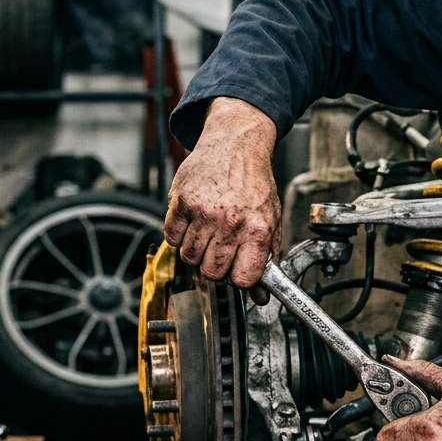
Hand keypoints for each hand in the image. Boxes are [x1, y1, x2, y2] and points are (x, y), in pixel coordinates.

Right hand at [164, 97, 280, 287]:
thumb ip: (266, 257)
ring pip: (188, 258)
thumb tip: (260, 296)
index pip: (242, 279)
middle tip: (220, 248)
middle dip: (215, 265)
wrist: (235, 144)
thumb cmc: (253, 183)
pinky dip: (179, 235)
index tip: (237, 270)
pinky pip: (171, 237)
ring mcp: (203, 212)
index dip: (237, 279)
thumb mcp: (270, 219)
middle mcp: (230, 222)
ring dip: (196, 251)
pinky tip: (192, 221)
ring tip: (207, 231)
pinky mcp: (181, 201)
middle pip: (211, 272)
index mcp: (257, 229)